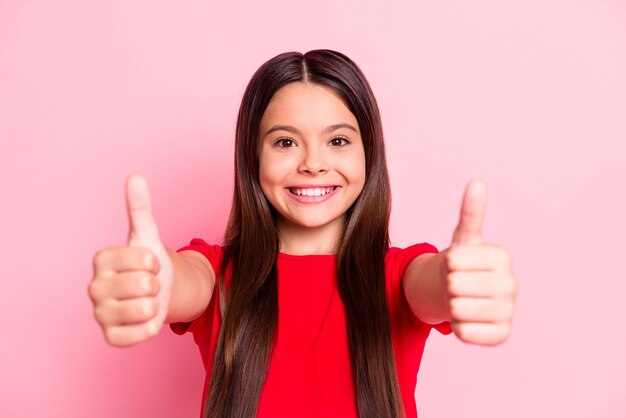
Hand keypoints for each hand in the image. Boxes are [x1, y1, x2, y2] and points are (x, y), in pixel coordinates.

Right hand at [88, 175, 173, 345]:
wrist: (157, 293)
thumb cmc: (149, 264)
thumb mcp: (147, 235)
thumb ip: (140, 208)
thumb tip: (135, 177)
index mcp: (101, 260)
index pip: (142, 260)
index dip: (154, 262)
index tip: (149, 263)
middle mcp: (94, 287)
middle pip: (144, 285)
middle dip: (156, 284)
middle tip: (149, 284)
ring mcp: (100, 314)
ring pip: (144, 310)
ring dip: (156, 304)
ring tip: (147, 300)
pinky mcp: (110, 337)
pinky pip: (140, 334)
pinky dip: (151, 327)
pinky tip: (146, 318)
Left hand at [443, 180, 516, 344]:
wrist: (463, 295)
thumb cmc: (462, 265)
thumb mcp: (462, 238)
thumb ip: (470, 213)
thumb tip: (476, 182)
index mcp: (501, 256)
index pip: (454, 260)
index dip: (446, 263)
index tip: (456, 263)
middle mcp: (512, 283)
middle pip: (455, 285)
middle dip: (448, 285)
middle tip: (458, 284)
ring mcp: (509, 311)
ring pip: (458, 309)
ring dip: (450, 305)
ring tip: (461, 299)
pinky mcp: (502, 336)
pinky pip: (464, 332)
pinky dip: (457, 327)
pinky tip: (466, 318)